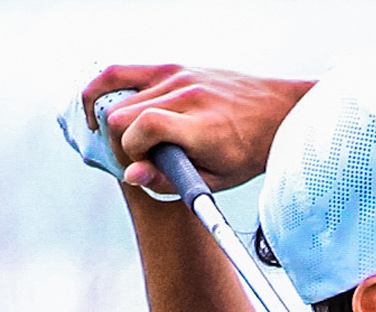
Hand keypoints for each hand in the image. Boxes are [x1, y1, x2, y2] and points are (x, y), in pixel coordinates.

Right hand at [80, 65, 310, 196]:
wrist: (278, 111)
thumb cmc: (250, 151)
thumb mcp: (217, 179)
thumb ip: (171, 180)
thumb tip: (131, 176)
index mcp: (203, 125)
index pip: (144, 127)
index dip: (132, 152)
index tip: (143, 168)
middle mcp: (187, 94)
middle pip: (121, 115)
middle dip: (120, 144)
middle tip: (139, 160)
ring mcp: (178, 75)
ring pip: (116, 96)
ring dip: (113, 124)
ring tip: (125, 143)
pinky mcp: (172, 67)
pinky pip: (120, 72)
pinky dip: (102, 90)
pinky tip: (97, 111)